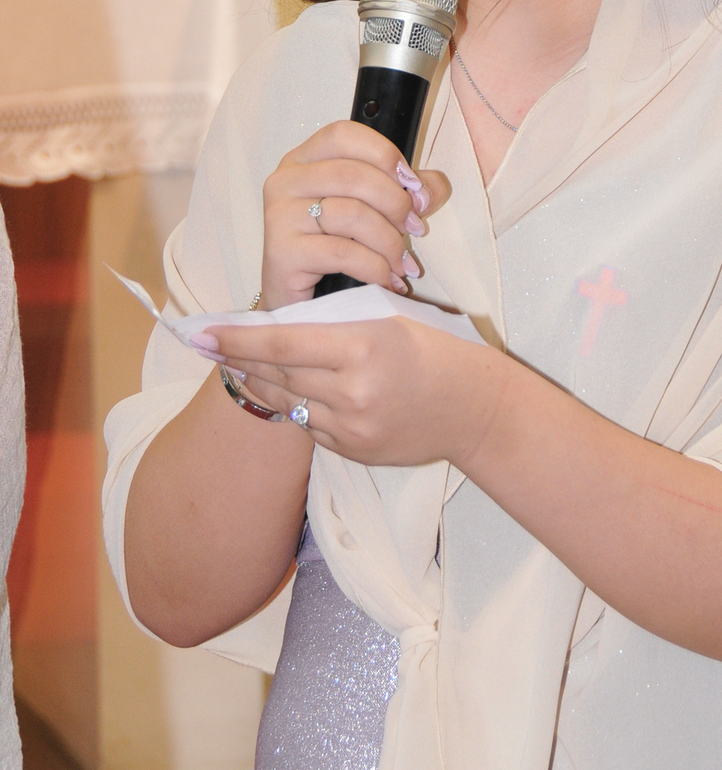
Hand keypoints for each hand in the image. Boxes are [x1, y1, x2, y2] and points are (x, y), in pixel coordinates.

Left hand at [208, 318, 503, 467]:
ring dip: (260, 381)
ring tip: (236, 364)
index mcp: (361, 346)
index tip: (202, 331)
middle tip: (205, 343)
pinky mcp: (352, 450)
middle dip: (238, 357)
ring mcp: (350, 426)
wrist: (471, 407)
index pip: (283, 341)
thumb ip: (337, 322)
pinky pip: (308, 424)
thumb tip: (278, 321)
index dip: (238, 337)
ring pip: (288, 400)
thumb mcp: (389, 319)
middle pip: (277, 372)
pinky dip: (293, 403)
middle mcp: (352, 390)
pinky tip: (281, 388)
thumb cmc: (433, 348)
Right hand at [261, 121, 449, 308]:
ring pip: (350, 214)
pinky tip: (388, 280)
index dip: (384, 154)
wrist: (300, 303)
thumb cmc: (334, 248)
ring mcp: (279, 216)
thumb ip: (405, 190)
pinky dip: (375, 267)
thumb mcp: (372, 210)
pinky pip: (342, 252)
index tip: (413, 185)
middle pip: (351, 175)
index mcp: (304, 159)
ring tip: (403, 262)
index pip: (343, 135)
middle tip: (416, 228)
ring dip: (389, 241)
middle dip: (395, 202)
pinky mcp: (281, 253)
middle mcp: (285, 181)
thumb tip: (430, 190)